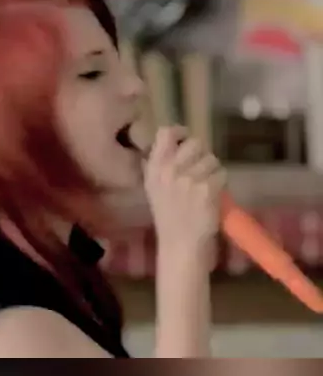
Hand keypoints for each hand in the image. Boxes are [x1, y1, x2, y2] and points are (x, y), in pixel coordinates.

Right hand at [144, 126, 226, 253]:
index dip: (180, 132)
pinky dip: (221, 183)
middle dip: (202, 154)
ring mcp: (189, 179)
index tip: (185, 139)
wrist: (180, 243)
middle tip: (200, 169)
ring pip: (212, 159)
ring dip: (213, 171)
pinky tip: (213, 195)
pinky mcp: (207, 189)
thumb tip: (176, 139)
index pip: (166, 133)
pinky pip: (222, 173)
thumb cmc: (168, 214)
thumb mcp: (154, 186)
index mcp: (154, 167)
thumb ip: (161, 163)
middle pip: (195, 143)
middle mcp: (169, 170)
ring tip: (206, 186)